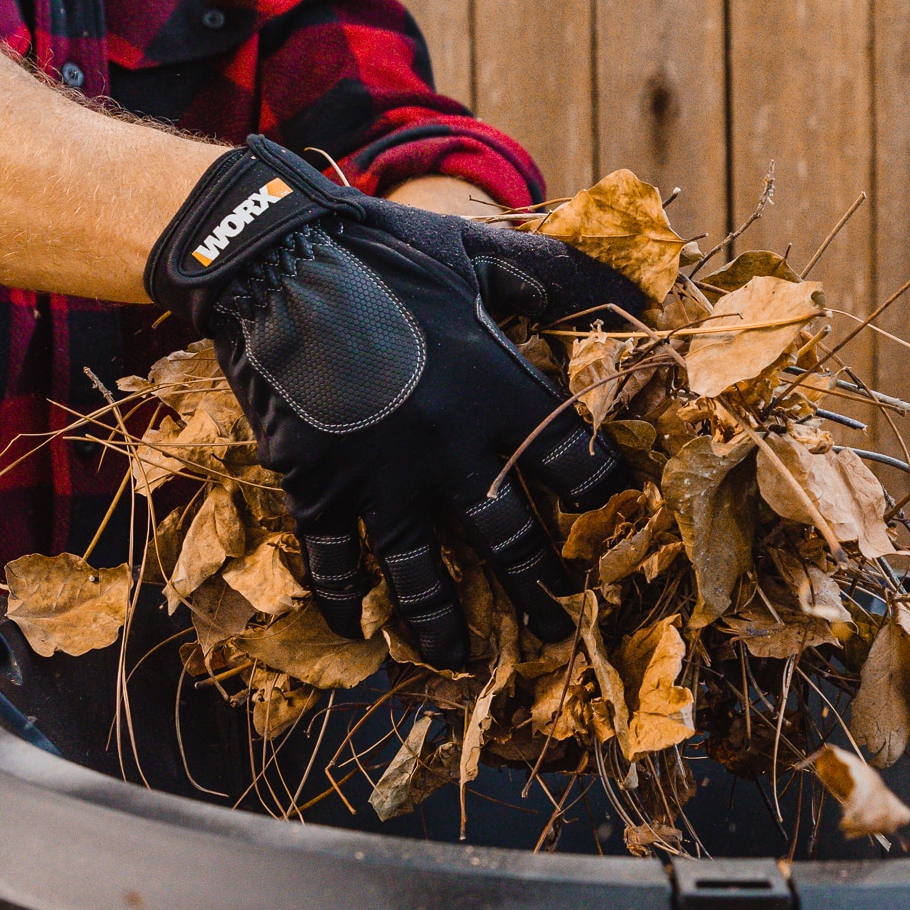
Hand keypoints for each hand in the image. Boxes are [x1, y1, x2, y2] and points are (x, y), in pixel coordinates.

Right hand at [148, 139, 643, 666]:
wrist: (269, 259)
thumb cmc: (381, 249)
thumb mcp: (479, 252)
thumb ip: (558, 279)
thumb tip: (639, 288)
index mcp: (497, 390)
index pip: (569, 463)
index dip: (598, 494)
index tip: (612, 521)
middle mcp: (448, 447)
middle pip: (506, 538)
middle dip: (537, 587)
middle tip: (558, 627)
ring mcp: (378, 475)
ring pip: (420, 570)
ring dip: (443, 621)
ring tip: (463, 661)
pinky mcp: (314, 483)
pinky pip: (333, 557)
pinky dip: (345, 599)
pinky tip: (358, 632)